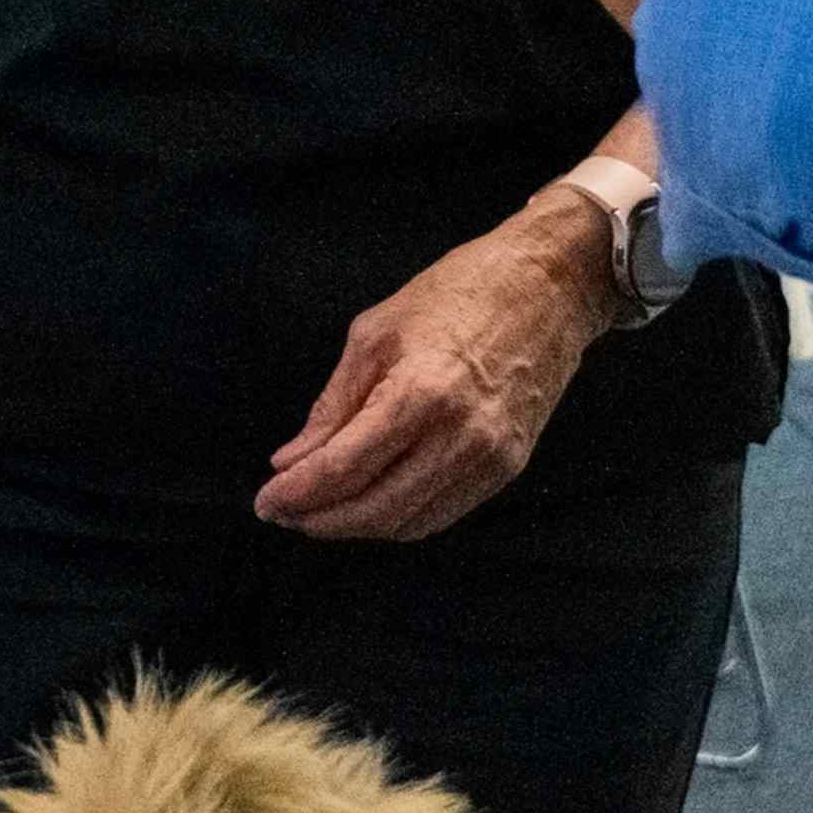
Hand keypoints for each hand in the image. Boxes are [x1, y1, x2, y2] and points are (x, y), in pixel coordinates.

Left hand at [258, 197, 621, 543]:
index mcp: (420, 393)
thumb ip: (332, 406)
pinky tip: (370, 505)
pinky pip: (443, 514)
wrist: (547, 286)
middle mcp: (460, 436)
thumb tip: (291, 460)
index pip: (344, 467)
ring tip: (319, 512)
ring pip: (409, 522)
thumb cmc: (458, 292)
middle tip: (285, 513)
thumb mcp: (375, 333)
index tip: (265, 502)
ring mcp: (490, 457)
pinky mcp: (509, 467)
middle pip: (375, 508)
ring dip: (356, 526)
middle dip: (320, 520)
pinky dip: (399, 519)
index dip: (297, 494)